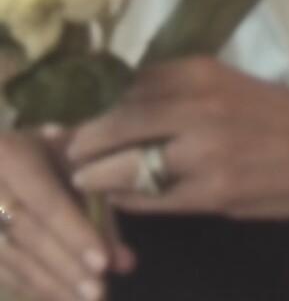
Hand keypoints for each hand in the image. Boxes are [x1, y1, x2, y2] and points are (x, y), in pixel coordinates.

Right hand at [0, 130, 134, 300]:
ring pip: (10, 260)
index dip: (75, 235)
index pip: (46, 202)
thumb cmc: (49, 152)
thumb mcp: (75, 162)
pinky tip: (61, 299)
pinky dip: (33, 288)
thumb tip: (126, 263)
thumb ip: (100, 206)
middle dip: (65, 267)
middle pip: (27, 235)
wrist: (3, 157)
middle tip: (98, 293)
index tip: (104, 264)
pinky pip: (1, 271)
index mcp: (10, 154)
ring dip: (50, 286)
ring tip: (86, 300)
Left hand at [69, 58, 288, 219]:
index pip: (124, 81)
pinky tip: (119, 201)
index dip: (89, 98)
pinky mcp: (215, 194)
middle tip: (63, 148)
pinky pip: (150, 201)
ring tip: (83, 177)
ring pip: (124, 166)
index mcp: (203, 71)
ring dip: (95, 175)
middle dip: (81, 138)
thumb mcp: (233, 86)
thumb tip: (125, 103)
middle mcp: (198, 105)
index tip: (67, 108)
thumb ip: (183, 93)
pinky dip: (127, 203)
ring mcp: (204, 152)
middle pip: (113, 121)